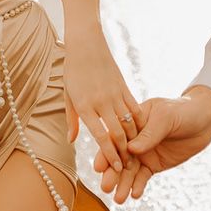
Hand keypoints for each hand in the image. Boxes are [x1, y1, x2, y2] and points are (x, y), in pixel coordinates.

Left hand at [64, 33, 144, 193]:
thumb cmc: (73, 70)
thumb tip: (72, 140)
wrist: (85, 43)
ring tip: (135, 154)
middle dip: (123, 152)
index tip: (116, 167)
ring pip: (128, 122)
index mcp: (85, 106)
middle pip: (117, 133)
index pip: (101, 136)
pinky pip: (135, 108)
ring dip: (133, 140)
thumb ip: (72, 120)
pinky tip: (142, 133)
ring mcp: (114, 93)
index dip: (110, 154)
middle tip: (127, 167)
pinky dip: (139, 122)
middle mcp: (101, 101)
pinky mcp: (124, 86)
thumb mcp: (68, 96)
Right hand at [94, 86, 210, 202]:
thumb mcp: (166, 117)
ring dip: (123, 185)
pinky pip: (143, 177)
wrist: (204, 120)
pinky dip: (138, 186)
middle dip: (111, 174)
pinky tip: (134, 195)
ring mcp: (143, 153)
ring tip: (118, 199)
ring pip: (129, 171)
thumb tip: (131, 150)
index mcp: (130, 122)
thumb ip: (149, 133)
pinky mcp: (153, 165)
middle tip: (105, 188)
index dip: (106, 153)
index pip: (114, 138)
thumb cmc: (183, 111)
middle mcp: (133, 139)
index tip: (99, 167)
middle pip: (118, 158)